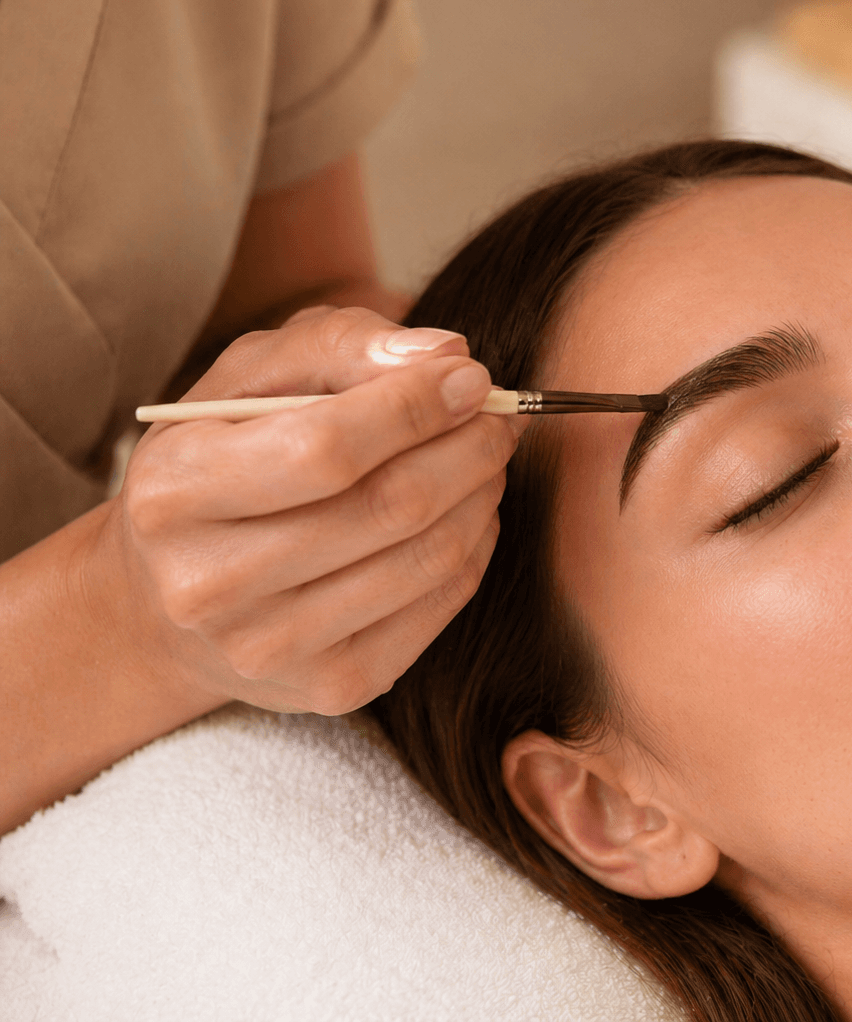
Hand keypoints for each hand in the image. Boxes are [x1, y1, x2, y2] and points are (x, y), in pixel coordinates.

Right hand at [99, 306, 522, 714]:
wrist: (171, 600)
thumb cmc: (224, 458)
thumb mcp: (251, 380)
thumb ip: (339, 346)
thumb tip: (446, 354)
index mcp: (175, 493)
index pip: (326, 448)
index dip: (416, 406)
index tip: (472, 376)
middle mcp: (209, 585)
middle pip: (390, 506)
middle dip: (468, 447)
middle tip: (498, 415)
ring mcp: (270, 648)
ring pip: (427, 558)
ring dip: (481, 494)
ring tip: (487, 455)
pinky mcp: (331, 687)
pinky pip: (440, 607)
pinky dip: (475, 547)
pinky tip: (469, 512)